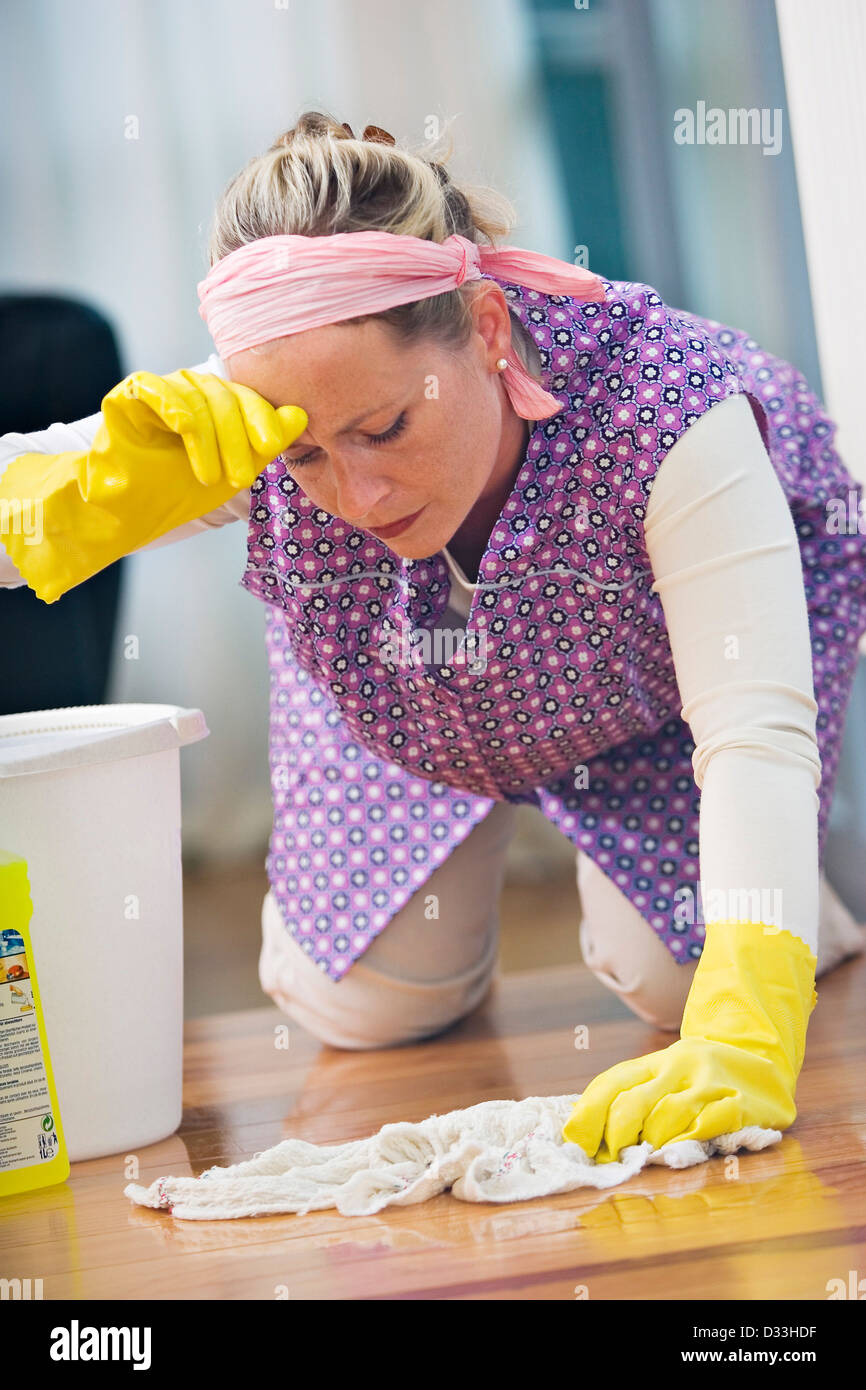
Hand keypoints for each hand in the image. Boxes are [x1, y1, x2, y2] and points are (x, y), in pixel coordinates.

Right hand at [97, 368, 304, 490]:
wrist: (132, 510)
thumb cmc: (181, 492)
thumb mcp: (234, 471)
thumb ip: (265, 444)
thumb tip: (300, 415)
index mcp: (218, 403)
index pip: (248, 399)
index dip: (262, 418)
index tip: (272, 445)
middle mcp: (192, 390)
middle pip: (225, 399)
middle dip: (237, 441)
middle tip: (240, 478)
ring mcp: (162, 388)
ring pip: (196, 399)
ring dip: (207, 442)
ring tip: (208, 478)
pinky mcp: (130, 392)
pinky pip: (156, 389)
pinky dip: (172, 406)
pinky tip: (183, 429)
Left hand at [562, 920, 816, 1162]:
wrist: (760, 1053)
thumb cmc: (699, 1076)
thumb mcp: (664, 1075)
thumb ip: (631, 1096)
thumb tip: (582, 1130)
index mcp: (654, 1062)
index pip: (612, 1084)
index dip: (589, 1115)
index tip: (576, 1144)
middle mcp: (678, 1066)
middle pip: (633, 1103)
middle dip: (616, 1137)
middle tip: (613, 1160)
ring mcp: (710, 1083)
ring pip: (667, 1115)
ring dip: (650, 1143)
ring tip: (646, 1157)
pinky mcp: (740, 1103)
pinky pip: (709, 1124)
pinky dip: (689, 1141)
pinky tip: (680, 1152)